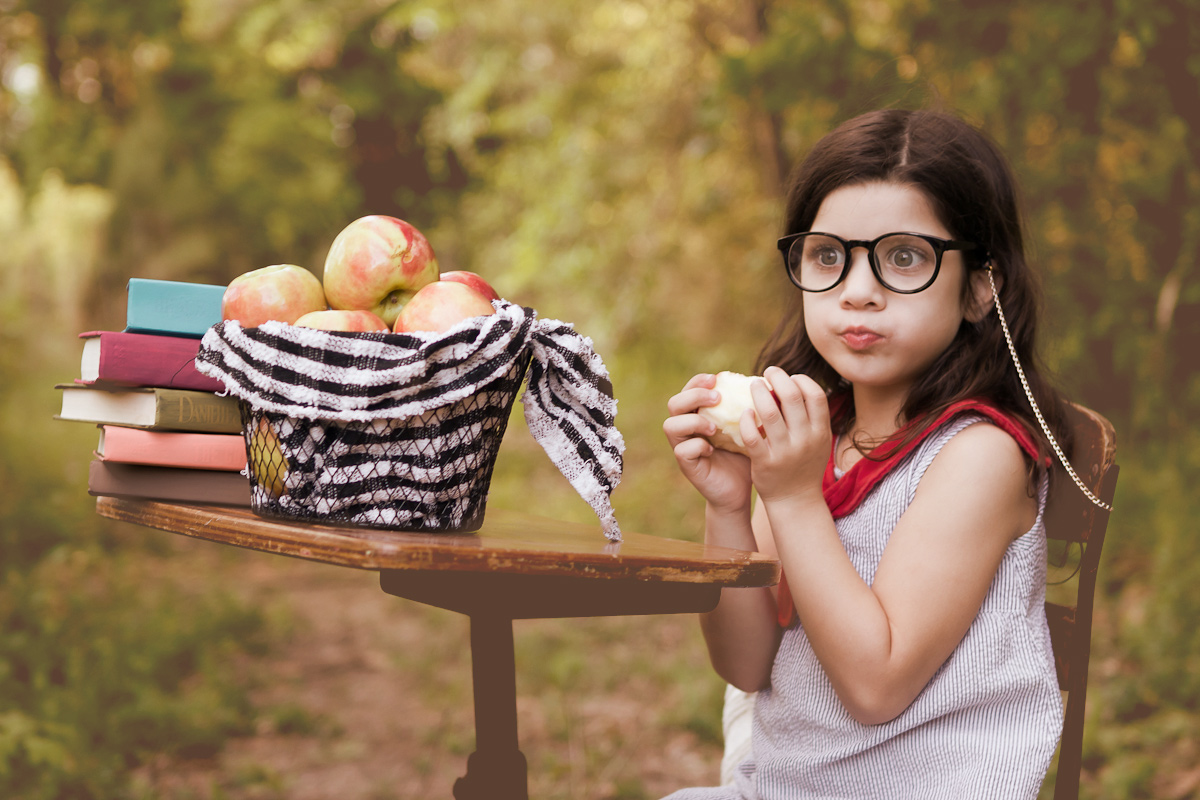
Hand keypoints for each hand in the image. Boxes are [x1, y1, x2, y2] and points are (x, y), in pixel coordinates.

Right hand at [663, 373, 752, 514]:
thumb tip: (767, 386)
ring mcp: (683, 447)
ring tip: (714, 428)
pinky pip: (682, 451)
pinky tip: (713, 450)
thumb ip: (750, 409)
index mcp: (698, 414)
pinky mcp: (687, 466)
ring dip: (692, 421)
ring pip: (670, 425)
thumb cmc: (746, 455)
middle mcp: (686, 429)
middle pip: (674, 403)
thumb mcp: (749, 428)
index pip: (689, 390)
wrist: (742, 489)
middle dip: (694, 396)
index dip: (698, 381)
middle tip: (717, 398)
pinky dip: (697, 446)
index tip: (716, 378)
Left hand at [740, 366, 829, 504]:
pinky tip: (744, 412)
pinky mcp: (765, 463)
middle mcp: (805, 440)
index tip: (790, 377)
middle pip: (792, 397)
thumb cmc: (804, 464)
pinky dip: (746, 420)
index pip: (815, 395)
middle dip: (778, 377)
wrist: (795, 500)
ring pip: (769, 413)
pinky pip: (752, 436)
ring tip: (754, 385)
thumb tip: (794, 383)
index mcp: (820, 432)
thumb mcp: (818, 441)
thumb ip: (810, 416)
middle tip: (768, 372)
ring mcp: (785, 452)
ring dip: (759, 393)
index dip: (801, 380)